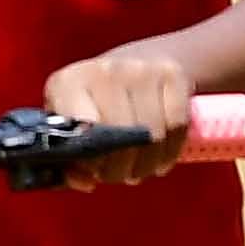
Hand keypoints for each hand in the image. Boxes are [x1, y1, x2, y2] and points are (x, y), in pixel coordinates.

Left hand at [41, 48, 196, 184]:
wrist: (137, 62)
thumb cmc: (95, 105)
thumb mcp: (72, 126)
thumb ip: (69, 162)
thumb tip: (86, 183)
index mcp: (67, 83)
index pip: (81, 128)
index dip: (90, 158)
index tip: (95, 171)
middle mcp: (103, 70)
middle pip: (120, 134)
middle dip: (120, 168)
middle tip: (120, 177)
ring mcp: (140, 69)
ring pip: (152, 134)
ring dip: (146, 164)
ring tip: (138, 171)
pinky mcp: (172, 74)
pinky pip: (176, 125)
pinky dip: (171, 151)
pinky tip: (160, 160)